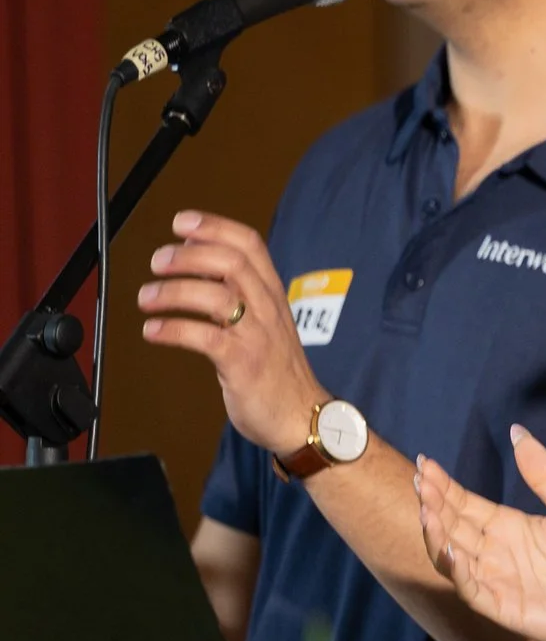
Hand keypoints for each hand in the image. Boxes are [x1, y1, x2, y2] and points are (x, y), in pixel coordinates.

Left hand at [137, 210, 325, 452]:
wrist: (303, 417)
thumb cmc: (278, 372)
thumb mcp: (262, 323)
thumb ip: (235, 294)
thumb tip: (194, 264)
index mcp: (272, 295)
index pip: (249, 245)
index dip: (214, 227)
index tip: (181, 223)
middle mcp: (267, 309)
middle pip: (231, 262)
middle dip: (188, 255)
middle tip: (157, 261)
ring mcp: (257, 336)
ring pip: (217, 296)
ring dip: (174, 291)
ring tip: (147, 297)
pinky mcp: (243, 364)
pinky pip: (205, 338)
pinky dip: (173, 329)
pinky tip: (153, 330)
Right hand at [413, 427, 545, 640]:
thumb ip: (544, 475)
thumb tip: (517, 431)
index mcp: (509, 528)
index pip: (466, 504)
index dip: (445, 486)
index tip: (426, 463)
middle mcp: (495, 553)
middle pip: (454, 526)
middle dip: (435, 504)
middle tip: (422, 480)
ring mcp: (496, 581)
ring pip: (452, 557)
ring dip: (437, 534)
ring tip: (428, 510)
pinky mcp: (502, 607)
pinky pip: (471, 589)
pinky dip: (458, 572)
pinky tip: (451, 549)